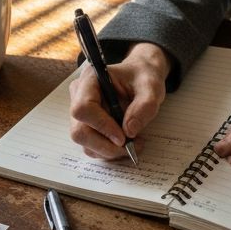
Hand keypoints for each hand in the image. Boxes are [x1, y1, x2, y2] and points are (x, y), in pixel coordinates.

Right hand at [68, 42, 169, 159]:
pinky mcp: (86, 125)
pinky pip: (91, 146)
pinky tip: (125, 143)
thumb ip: (145, 106)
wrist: (140, 79)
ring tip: (133, 144)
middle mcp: (79, 95)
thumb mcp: (151, 87)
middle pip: (80, 131)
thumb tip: (129, 131)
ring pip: (85, 142)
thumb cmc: (143, 78)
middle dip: (106, 145)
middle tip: (131, 147)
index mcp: (90, 79)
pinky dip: (108, 151)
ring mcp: (81, 113)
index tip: (124, 137)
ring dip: (109, 150)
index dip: (102, 126)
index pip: (83, 108)